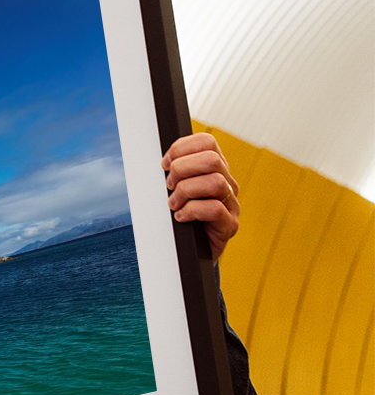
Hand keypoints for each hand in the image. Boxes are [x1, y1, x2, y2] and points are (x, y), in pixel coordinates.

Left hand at [162, 132, 239, 260]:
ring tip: (174, 204)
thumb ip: (175, 172)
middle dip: (182, 169)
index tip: (165, 164)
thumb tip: (162, 162)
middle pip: (212, 159)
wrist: (192, 252)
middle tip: (169, 186)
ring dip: (186, 191)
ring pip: (215, 182)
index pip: (206, 142)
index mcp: (215, 169)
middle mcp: (228, 183)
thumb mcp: (176, 189)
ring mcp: (232, 204)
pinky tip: (180, 217)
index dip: (181, 148)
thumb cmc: (182, 217)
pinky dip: (191, 211)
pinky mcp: (230, 225)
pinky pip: (215, 209)